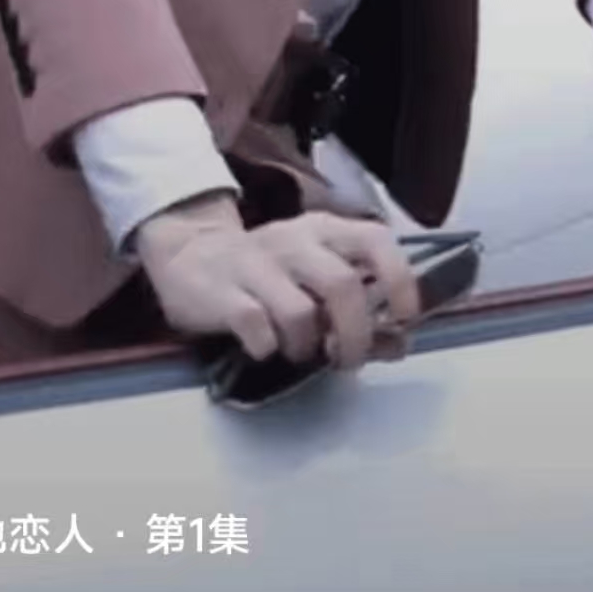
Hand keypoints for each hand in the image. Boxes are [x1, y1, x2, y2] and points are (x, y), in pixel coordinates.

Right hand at [134, 193, 420, 368]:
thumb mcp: (315, 279)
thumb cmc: (268, 274)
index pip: (376, 240)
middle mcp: (294, 240)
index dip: (399, 279)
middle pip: (342, 285)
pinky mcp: (222, 292)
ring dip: (308, 346)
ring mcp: (256, 264)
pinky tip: (264, 347)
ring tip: (301, 352)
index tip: (404, 317)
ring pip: (300, 311)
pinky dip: (267, 347)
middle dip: (355, 335)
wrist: (188, 256)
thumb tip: (401, 344)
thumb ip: (361, 311)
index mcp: (325, 230)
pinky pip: (256, 327)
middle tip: (348, 360)